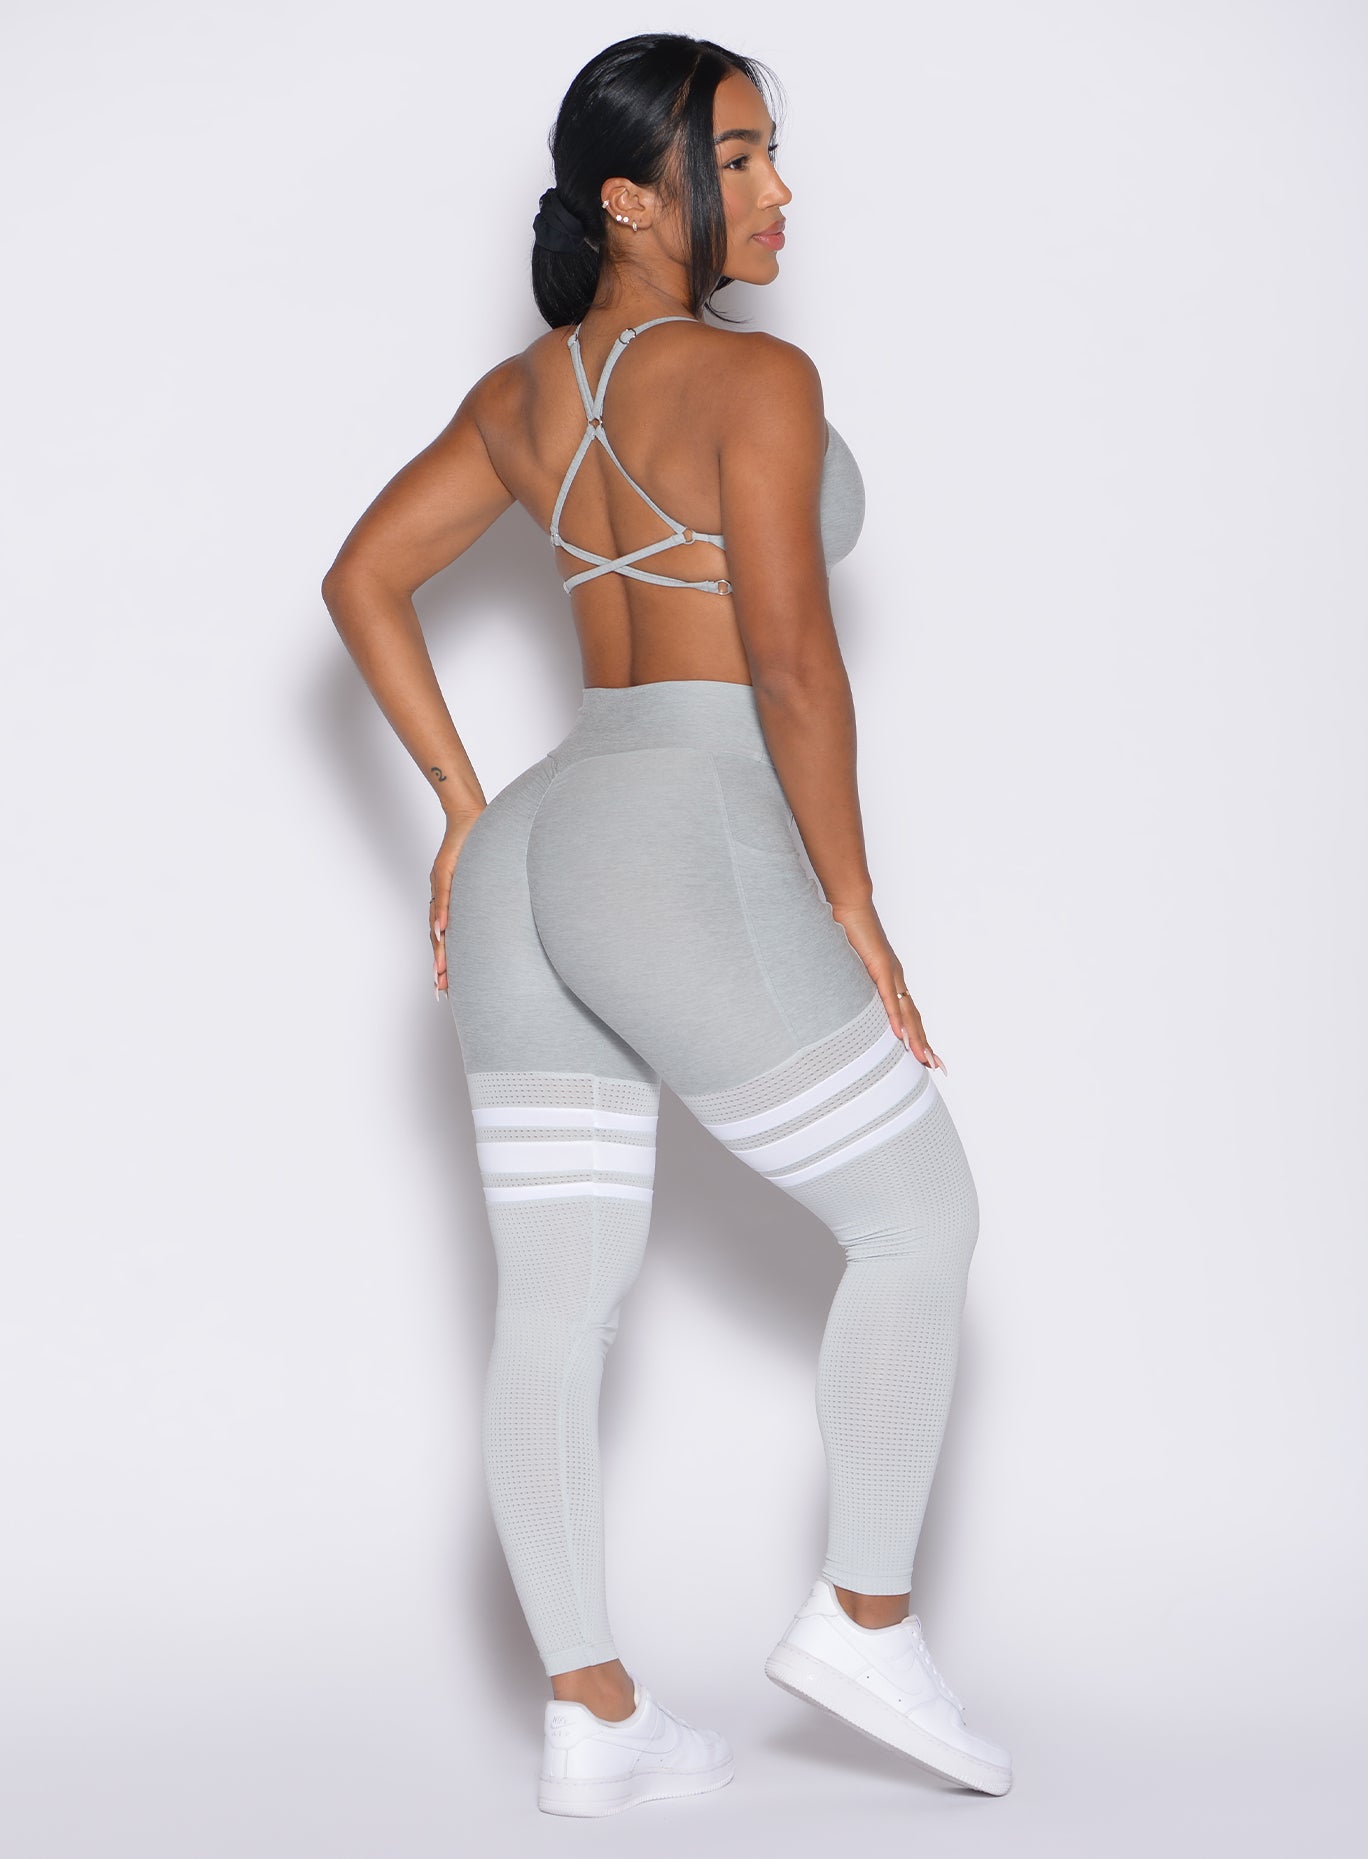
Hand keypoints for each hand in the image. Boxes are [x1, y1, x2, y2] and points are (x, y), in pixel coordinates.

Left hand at [430, 810, 483, 997]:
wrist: (471, 819)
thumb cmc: (476, 848)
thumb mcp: (474, 879)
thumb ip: (472, 899)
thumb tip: (474, 922)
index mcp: (451, 903)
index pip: (446, 937)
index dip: (445, 960)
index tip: (446, 984)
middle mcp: (443, 897)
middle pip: (439, 937)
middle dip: (441, 964)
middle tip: (440, 988)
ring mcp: (443, 886)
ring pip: (439, 923)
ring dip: (440, 949)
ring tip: (439, 972)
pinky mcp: (446, 872)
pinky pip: (445, 897)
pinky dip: (443, 915)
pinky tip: (442, 933)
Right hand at [828, 898, 945, 1073]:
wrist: (850, 906)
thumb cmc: (848, 931)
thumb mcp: (850, 964)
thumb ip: (854, 981)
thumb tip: (846, 997)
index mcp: (890, 979)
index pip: (909, 1013)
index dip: (917, 1035)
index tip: (926, 1055)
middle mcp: (896, 978)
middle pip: (914, 1018)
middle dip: (924, 1044)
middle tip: (935, 1067)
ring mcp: (890, 973)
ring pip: (907, 1012)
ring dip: (916, 1038)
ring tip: (924, 1059)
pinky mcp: (880, 967)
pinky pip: (889, 997)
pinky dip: (896, 1018)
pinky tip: (901, 1035)